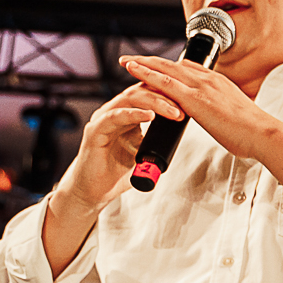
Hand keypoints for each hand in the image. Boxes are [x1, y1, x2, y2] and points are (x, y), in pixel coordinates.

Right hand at [40, 82, 181, 277]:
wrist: (93, 192)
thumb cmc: (116, 172)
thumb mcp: (145, 153)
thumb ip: (158, 141)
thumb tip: (181, 136)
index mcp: (127, 114)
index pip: (149, 93)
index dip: (169, 93)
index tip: (189, 101)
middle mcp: (115, 112)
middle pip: (142, 90)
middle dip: (165, 96)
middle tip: (184, 107)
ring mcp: (104, 119)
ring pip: (130, 99)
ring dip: (155, 103)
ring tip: (174, 112)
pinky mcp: (95, 131)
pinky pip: (115, 116)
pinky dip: (133, 113)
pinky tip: (150, 115)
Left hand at [118, 56, 264, 153]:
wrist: (262, 133)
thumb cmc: (252, 131)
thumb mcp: (235, 115)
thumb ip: (222, 111)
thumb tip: (217, 117)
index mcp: (218, 83)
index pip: (189, 69)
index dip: (170, 67)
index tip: (157, 66)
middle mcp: (208, 79)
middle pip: (173, 64)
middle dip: (151, 61)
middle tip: (133, 59)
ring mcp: (201, 87)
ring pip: (164, 68)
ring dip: (143, 63)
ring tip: (126, 61)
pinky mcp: (194, 99)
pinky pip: (164, 82)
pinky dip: (146, 73)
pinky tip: (133, 71)